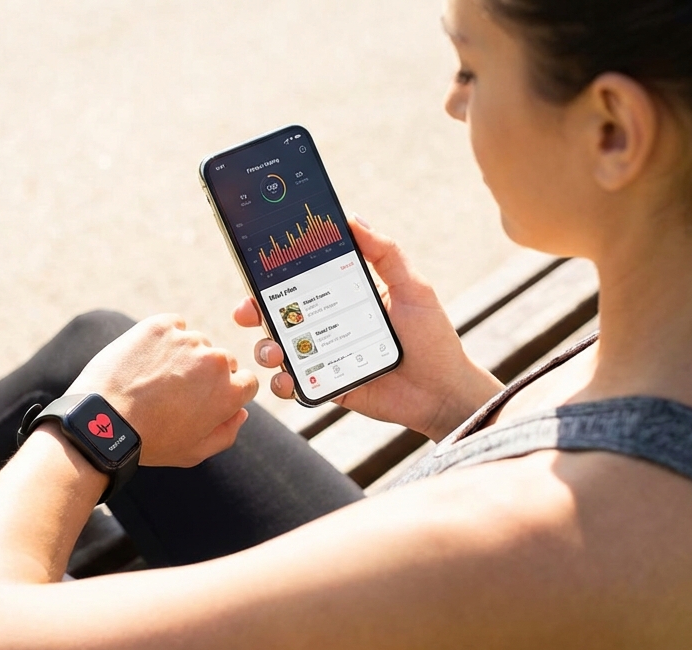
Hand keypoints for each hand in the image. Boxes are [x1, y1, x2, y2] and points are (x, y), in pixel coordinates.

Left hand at [68, 315, 258, 466]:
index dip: (227, 392)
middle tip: (175, 392)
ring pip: (196, 343)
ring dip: (183, 356)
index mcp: (229, 392)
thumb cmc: (149, 442)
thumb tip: (241, 413)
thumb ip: (227, 433)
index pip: (246, 381)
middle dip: (205, 374)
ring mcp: (187, 340)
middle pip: (222, 361)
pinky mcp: (161, 325)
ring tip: (154, 379)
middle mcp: (215, 361)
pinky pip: (173, 326)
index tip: (205, 399)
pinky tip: (146, 360)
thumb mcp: (194, 452)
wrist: (104, 422)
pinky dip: (164, 339)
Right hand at [233, 217, 501, 441]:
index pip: (299, 281)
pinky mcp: (327, 387)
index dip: (272, 275)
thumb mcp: (413, 287)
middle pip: (278, 314)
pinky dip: (283, 383)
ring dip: (265, 348)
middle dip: (253, 311)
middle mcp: (327, 325)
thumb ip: (385, 252)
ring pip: (278, 349)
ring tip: (275, 351)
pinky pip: (295, 385)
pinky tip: (288, 380)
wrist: (443, 390)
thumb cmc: (431, 336)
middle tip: (248, 312)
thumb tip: (352, 217)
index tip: (255, 267)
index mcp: (342, 296)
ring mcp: (324, 357)